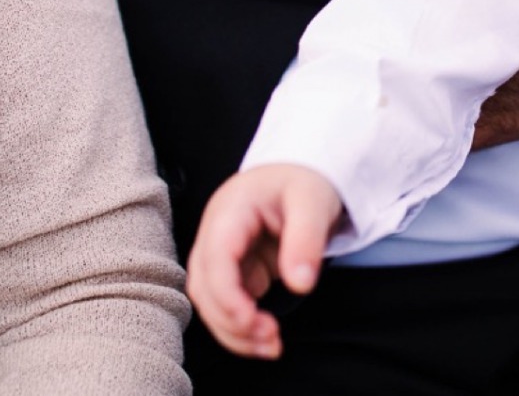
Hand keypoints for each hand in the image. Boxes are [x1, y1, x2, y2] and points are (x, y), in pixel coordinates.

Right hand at [186, 163, 342, 358]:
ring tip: (270, 346)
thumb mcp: (314, 202)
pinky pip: (228, 303)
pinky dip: (242, 325)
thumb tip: (300, 283)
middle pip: (204, 287)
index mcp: (230, 210)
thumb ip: (306, 241)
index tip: (252, 321)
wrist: (303, 173)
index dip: (226, 297)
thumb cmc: (304, 181)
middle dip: (230, 321)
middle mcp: (217, 233)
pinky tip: (265, 337)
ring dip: (234, 330)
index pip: (214, 260)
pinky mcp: (235, 269)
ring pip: (210, 302)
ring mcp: (222, 253)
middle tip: (269, 340)